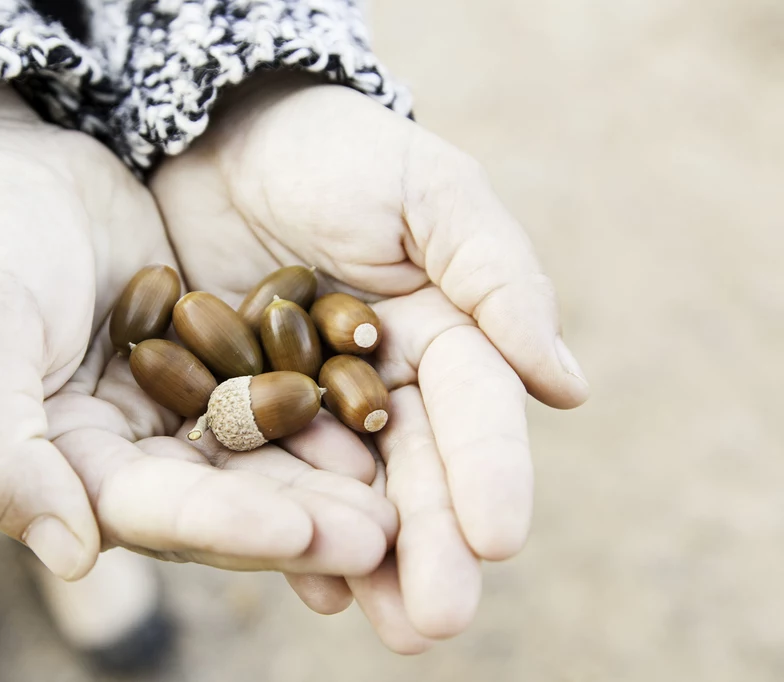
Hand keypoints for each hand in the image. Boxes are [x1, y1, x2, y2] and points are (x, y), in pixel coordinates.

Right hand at [0, 86, 394, 582]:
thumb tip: (71, 556)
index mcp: (58, 467)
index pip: (150, 514)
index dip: (224, 527)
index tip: (302, 534)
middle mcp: (119, 453)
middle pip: (219, 500)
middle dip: (298, 520)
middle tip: (381, 535)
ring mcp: (165, 408)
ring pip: (256, 454)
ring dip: (323, 478)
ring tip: (399, 496)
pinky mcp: (205, 360)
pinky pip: (268, 390)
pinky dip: (319, 408)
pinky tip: (377, 417)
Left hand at [150, 75, 589, 651]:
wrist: (223, 141)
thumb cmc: (338, 152)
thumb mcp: (428, 194)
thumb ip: (496, 276)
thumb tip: (565, 385)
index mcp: (443, 334)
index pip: (474, 411)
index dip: (489, 472)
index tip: (500, 539)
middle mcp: (385, 385)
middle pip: (414, 472)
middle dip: (429, 545)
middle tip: (438, 620)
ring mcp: (313, 406)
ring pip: (348, 492)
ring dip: (365, 561)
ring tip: (384, 626)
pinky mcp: (244, 412)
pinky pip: (268, 476)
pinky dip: (286, 527)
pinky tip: (307, 582)